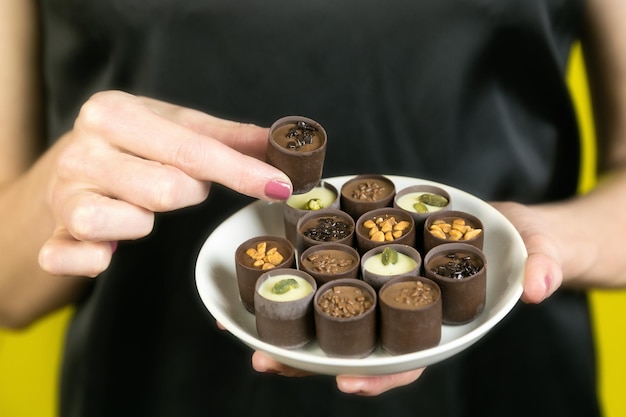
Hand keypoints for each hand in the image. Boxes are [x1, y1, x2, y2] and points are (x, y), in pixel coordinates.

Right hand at [38, 91, 291, 276]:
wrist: (69, 161)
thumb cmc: (133, 143)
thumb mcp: (176, 126)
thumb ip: (228, 137)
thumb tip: (280, 141)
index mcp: (114, 113)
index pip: (191, 149)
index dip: (241, 171)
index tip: (279, 186)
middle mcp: (82, 151)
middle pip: (164, 190)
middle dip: (187, 193)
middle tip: (179, 185)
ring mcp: (63, 195)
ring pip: (123, 223)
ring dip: (143, 224)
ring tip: (140, 208)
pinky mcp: (52, 234)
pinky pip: (68, 258)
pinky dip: (91, 260)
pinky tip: (106, 249)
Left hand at [248, 201, 563, 394]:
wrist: (503, 225)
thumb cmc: (521, 244)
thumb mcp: (536, 250)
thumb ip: (542, 265)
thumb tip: (537, 288)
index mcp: (441, 324)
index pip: (410, 359)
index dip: (381, 375)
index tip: (349, 382)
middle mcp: (406, 315)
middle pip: (358, 348)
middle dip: (314, 362)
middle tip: (269, 364)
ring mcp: (385, 291)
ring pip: (336, 320)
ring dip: (294, 331)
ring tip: (251, 336)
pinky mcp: (370, 263)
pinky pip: (334, 279)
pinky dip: (303, 285)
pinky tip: (271, 284)